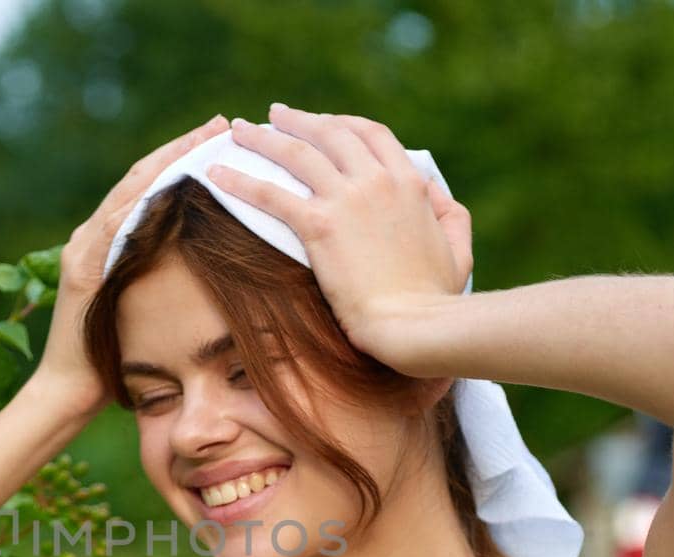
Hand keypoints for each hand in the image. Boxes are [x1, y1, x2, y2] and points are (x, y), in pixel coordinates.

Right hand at [30, 112, 231, 414]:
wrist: (69, 392)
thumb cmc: (114, 358)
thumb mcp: (145, 305)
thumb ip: (162, 273)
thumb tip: (210, 258)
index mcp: (109, 239)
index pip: (150, 186)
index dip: (183, 156)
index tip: (221, 134)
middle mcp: (92, 235)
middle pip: (141, 177)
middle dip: (181, 147)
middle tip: (221, 123)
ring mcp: (83, 250)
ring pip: (129, 194)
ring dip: (167, 165)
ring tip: (204, 142)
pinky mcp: (82, 271)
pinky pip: (114, 228)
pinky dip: (141, 205)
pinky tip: (170, 187)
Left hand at [204, 104, 471, 370]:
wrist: (412, 324)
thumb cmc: (434, 299)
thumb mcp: (458, 251)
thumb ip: (449, 216)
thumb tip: (436, 195)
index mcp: (409, 183)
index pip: (372, 135)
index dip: (343, 124)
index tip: (322, 124)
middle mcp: (377, 181)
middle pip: (330, 133)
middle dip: (298, 121)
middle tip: (273, 116)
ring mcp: (347, 199)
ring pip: (297, 153)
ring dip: (262, 138)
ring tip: (237, 131)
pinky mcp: (319, 225)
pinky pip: (270, 194)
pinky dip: (239, 180)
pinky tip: (215, 174)